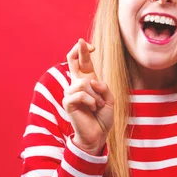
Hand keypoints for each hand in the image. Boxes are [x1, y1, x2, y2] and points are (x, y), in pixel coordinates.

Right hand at [62, 39, 113, 155]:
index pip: (80, 62)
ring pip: (83, 83)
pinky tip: (92, 109)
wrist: (98, 134)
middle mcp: (76, 84)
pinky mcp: (68, 103)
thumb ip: (102, 86)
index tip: (91, 46)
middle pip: (71, 61)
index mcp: (86, 81)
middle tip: (81, 42)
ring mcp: (70, 93)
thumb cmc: (102, 117)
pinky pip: (81, 94)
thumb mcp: (108, 98)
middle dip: (78, 50)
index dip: (82, 51)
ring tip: (98, 105)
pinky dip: (91, 101)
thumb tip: (90, 81)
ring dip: (95, 95)